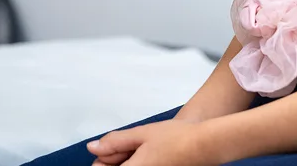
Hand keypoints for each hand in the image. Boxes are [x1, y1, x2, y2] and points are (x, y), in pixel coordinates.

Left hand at [87, 120, 214, 165]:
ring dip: (128, 162)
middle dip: (116, 160)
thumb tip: (93, 148)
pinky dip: (139, 164)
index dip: (103, 159)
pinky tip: (149, 155)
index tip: (110, 148)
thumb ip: (114, 142)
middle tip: (131, 145)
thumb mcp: (141, 133)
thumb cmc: (176, 138)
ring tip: (142, 149)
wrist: (203, 146)